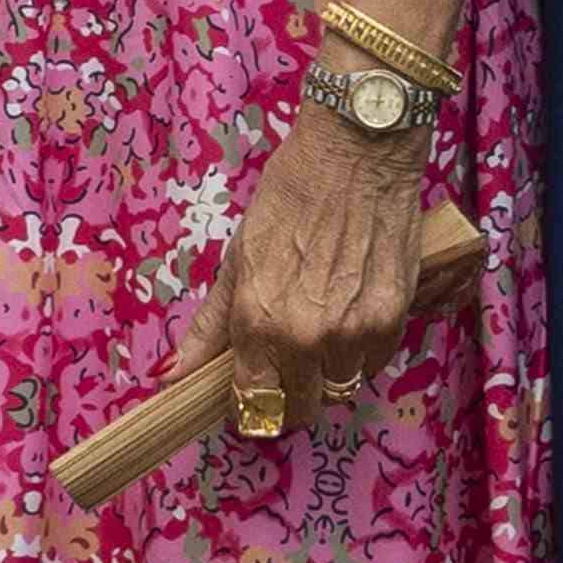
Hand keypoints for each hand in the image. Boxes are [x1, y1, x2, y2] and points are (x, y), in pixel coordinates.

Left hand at [186, 112, 425, 433]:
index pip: (254, 404)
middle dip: (291, 393)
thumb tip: (169, 377)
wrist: (355, 154)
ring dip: (330, 370)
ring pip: (341, 387)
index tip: (253, 389)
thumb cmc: (290, 196)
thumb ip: (209, 327)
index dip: (251, 402)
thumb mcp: (238, 258)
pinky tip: (353, 312)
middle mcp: (306, 336)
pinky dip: (364, 350)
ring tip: (325, 326)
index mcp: (258, 320)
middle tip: (290, 361)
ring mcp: (353, 331)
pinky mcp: (392, 318)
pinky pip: (375, 362)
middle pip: (301, 409)